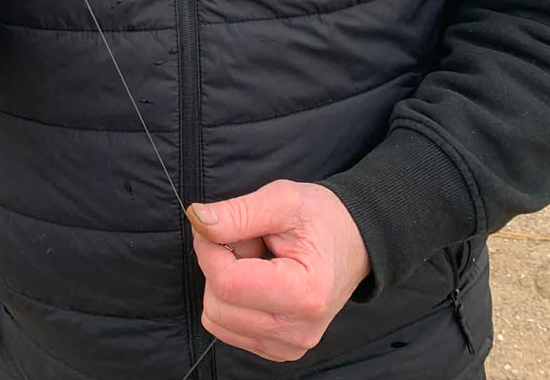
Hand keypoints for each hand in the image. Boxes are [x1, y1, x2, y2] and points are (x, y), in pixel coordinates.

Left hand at [187, 180, 370, 362]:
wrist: (353, 241)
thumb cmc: (320, 218)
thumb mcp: (282, 199)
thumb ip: (237, 213)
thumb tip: (197, 220)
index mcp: (304, 293)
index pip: (226, 282)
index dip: (209, 248)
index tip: (217, 224)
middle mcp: (298, 330)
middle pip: (217, 304)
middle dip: (219, 265)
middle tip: (248, 241)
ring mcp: (289, 346)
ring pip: (217, 319)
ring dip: (225, 284)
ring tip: (256, 261)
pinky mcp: (278, 350)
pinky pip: (228, 328)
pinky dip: (233, 301)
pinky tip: (259, 280)